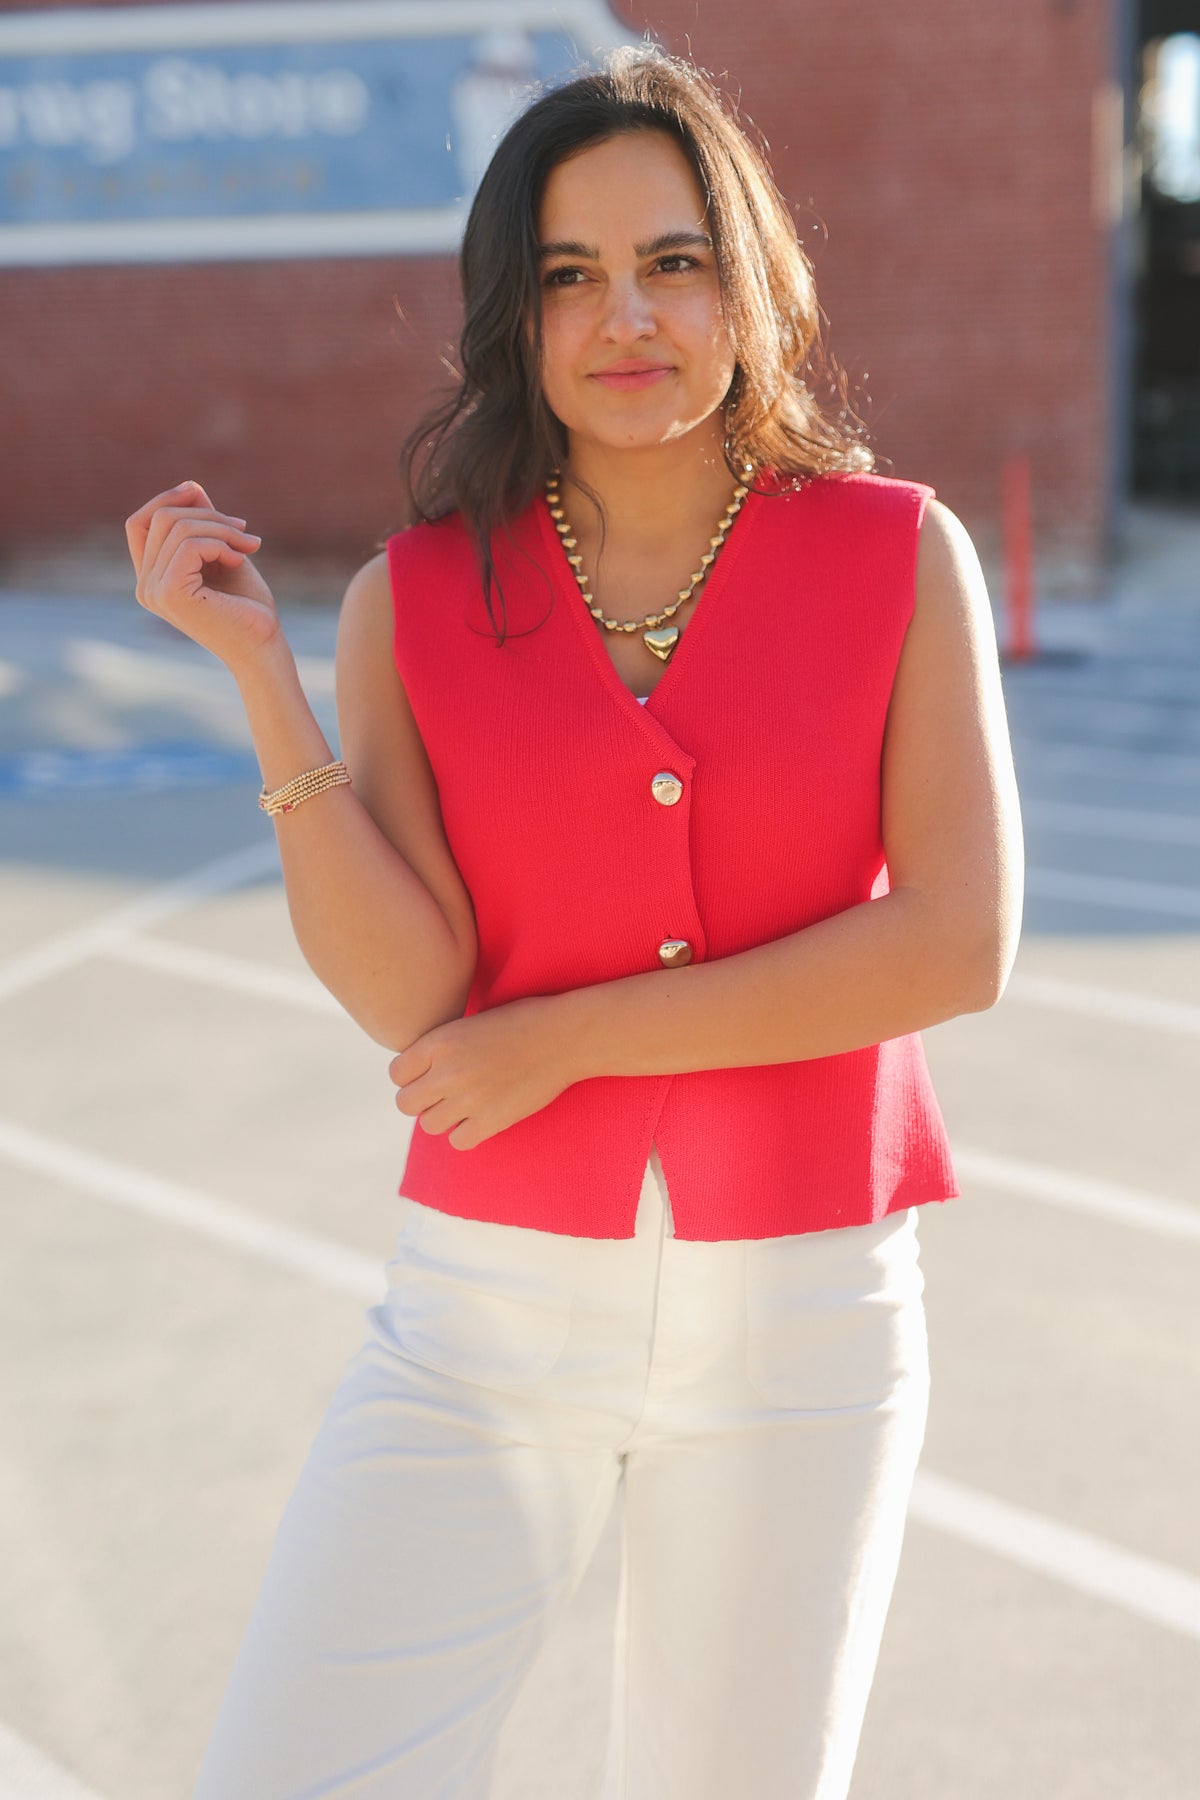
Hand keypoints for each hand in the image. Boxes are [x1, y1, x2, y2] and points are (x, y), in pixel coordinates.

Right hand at [125, 479, 281, 673]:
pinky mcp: (170, 593)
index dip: (164, 499)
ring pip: (177, 527)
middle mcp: (145, 587)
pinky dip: (221, 544)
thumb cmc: (248, 608)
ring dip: (222, 529)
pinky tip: (240, 561)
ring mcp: (153, 591)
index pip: (138, 523)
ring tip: (249, 546)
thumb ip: (203, 524)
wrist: (264, 648)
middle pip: (161, 518)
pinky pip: (190, 545)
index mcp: (152, 579)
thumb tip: (190, 486)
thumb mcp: (223, 554)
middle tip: (244, 531)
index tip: (197, 491)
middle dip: (207, 514)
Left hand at [389, 995, 579, 1149]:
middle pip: (405, 1104)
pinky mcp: (491, 1120)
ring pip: (429, 1125)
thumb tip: (420, 1071)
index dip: (410, 1076)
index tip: (428, 1074)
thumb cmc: (522, 1021)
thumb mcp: (471, 1022)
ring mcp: (469, 1099)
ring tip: (464, 1104)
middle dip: (421, 1100)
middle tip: (442, 1094)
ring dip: (443, 1117)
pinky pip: (458, 1141)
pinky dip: (466, 1133)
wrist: (565, 1036)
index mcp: (440, 1041)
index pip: (396, 1074)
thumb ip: (442, 1046)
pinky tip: (481, 1117)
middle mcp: (448, 1071)